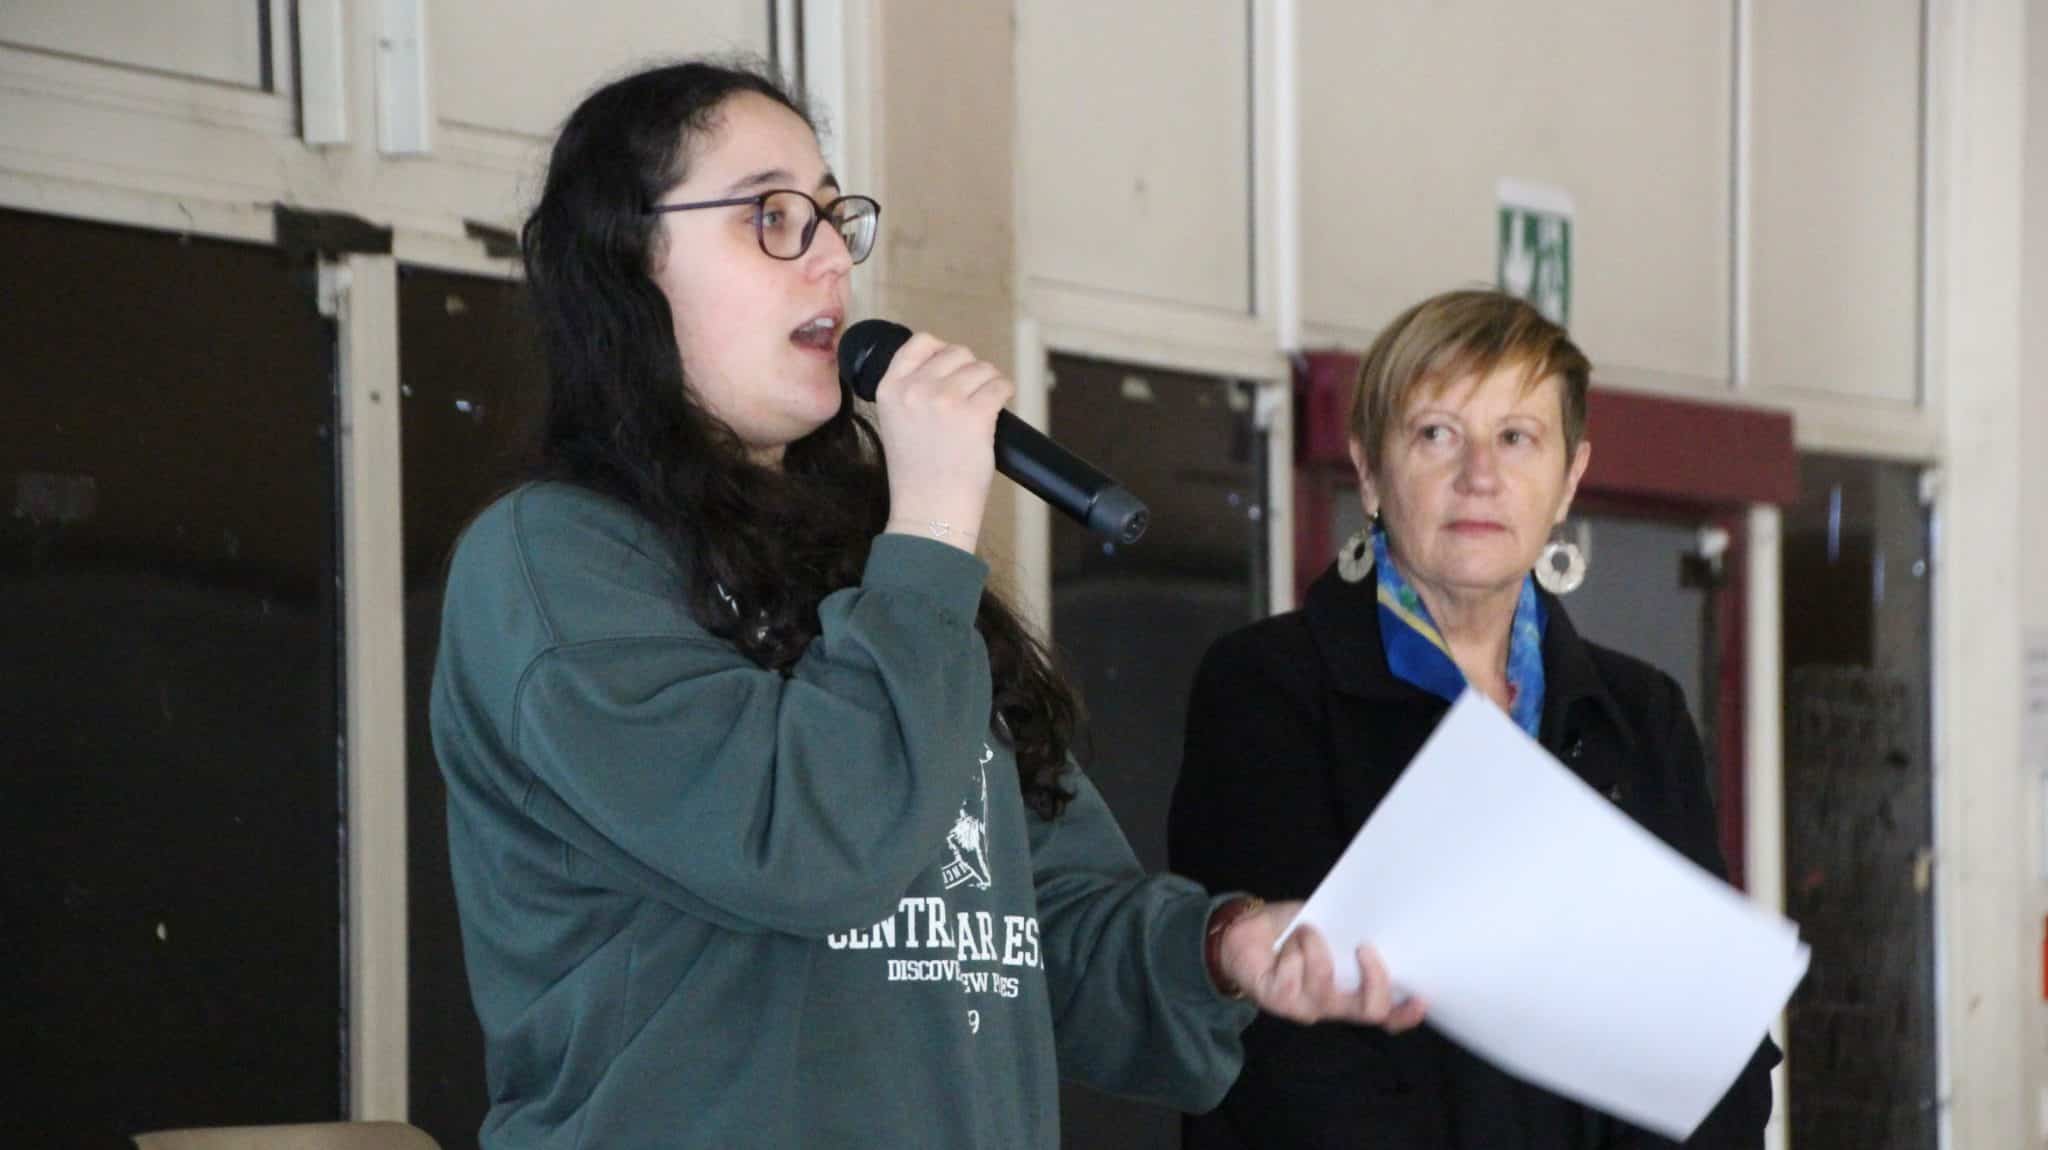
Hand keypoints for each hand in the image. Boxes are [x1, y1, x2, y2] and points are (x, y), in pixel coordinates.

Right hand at [868, 332, 1013, 552]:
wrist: (928, 512)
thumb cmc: (917, 475)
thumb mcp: (895, 422)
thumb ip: (911, 391)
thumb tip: (946, 365)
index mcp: (890, 389)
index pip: (920, 342)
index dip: (942, 351)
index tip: (952, 367)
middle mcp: (915, 389)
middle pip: (957, 353)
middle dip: (969, 371)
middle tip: (970, 397)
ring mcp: (945, 400)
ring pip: (982, 368)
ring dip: (989, 383)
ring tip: (984, 406)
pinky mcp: (975, 415)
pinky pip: (1000, 386)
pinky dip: (1004, 392)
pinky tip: (998, 407)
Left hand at [1214, 900, 1427, 1031]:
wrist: (1244, 932)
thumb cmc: (1293, 930)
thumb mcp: (1330, 925)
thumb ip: (1354, 930)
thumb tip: (1382, 919)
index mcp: (1350, 991)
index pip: (1385, 1013)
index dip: (1406, 1013)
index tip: (1422, 997)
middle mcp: (1332, 1005)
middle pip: (1369, 1011)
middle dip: (1375, 980)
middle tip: (1365, 948)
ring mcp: (1306, 1007)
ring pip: (1327, 985)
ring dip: (1318, 946)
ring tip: (1307, 930)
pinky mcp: (1280, 1002)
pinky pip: (1296, 975)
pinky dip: (1295, 948)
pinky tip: (1287, 942)